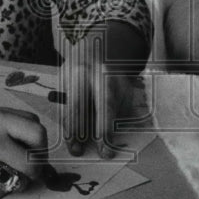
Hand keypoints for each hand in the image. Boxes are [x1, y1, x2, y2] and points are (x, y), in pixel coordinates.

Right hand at [0, 107, 46, 198]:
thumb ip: (23, 127)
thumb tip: (49, 156)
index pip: (39, 134)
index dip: (43, 146)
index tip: (37, 152)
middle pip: (34, 164)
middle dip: (36, 171)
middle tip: (28, 170)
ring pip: (21, 182)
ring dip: (18, 180)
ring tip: (4, 171)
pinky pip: (2, 193)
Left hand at [61, 21, 145, 158]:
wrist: (101, 44)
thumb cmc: (79, 68)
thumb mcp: (67, 80)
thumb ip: (70, 104)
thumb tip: (75, 136)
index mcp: (79, 72)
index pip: (77, 106)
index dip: (76, 131)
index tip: (76, 149)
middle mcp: (103, 74)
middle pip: (106, 107)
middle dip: (105, 133)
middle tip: (105, 154)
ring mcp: (120, 77)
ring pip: (119, 109)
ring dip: (112, 129)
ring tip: (107, 145)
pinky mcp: (131, 84)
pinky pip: (125, 109)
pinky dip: (118, 121)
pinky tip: (112, 123)